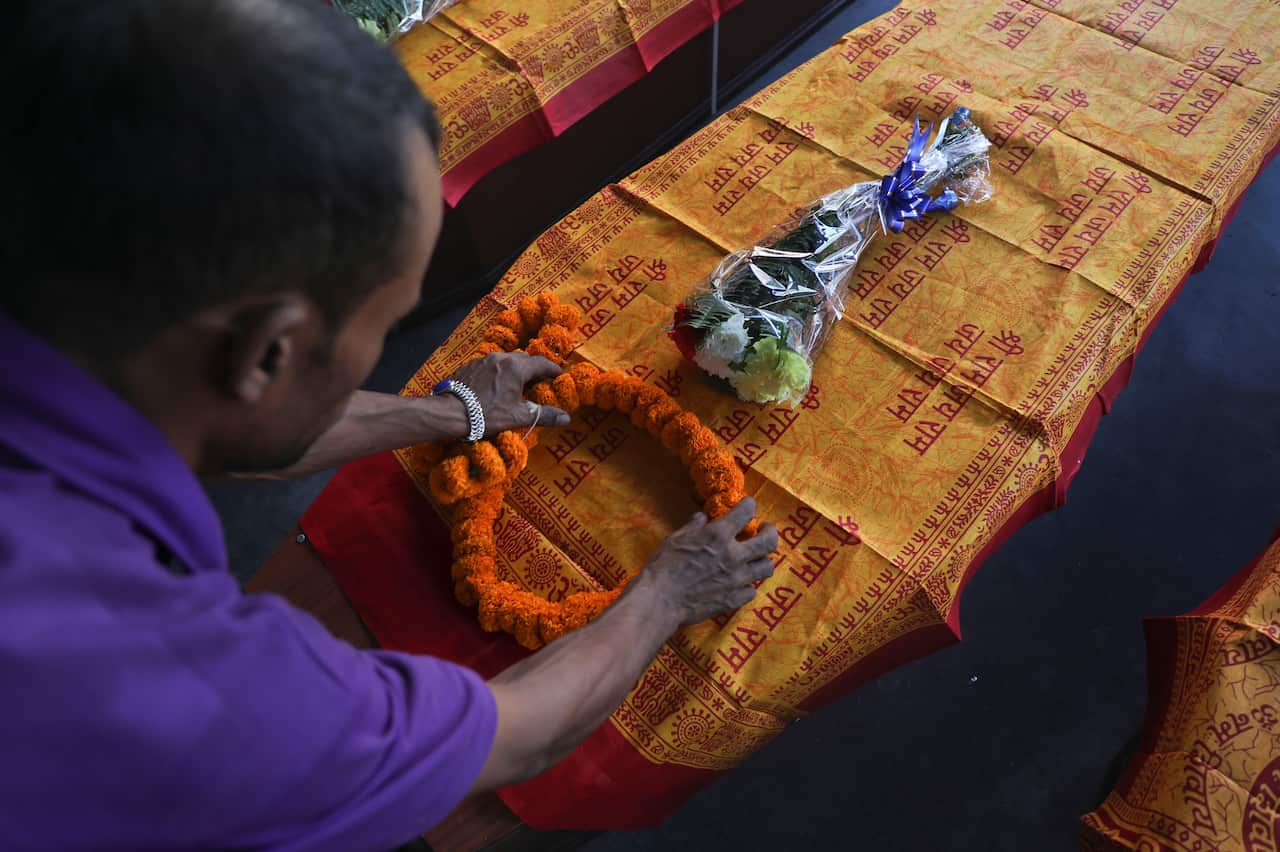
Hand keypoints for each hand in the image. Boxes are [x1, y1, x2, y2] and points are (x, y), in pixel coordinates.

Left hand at [449, 353, 570, 437]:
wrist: (450, 413)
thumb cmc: (487, 414)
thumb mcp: (518, 417)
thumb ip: (544, 415)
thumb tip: (567, 418)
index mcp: (516, 367)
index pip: (542, 363)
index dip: (553, 370)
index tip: (559, 376)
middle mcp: (500, 358)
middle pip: (524, 360)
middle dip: (534, 369)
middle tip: (539, 382)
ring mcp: (483, 360)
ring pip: (505, 361)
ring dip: (514, 370)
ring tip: (517, 384)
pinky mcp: (469, 366)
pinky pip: (490, 365)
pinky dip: (497, 373)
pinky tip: (494, 386)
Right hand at [636, 498, 778, 626]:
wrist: (661, 600)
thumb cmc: (663, 566)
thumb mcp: (676, 538)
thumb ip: (694, 526)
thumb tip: (703, 518)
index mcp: (718, 535)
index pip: (746, 511)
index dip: (749, 505)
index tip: (747, 505)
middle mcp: (734, 556)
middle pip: (769, 541)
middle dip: (770, 532)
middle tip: (764, 530)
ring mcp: (737, 580)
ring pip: (767, 567)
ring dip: (762, 560)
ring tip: (755, 558)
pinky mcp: (733, 600)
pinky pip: (752, 591)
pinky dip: (748, 585)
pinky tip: (740, 583)